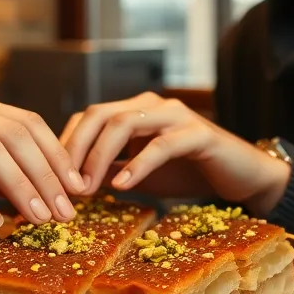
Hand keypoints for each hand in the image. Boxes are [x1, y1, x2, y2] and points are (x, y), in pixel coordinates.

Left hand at [59, 92, 289, 212]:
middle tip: (64, 184)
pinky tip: (122, 186)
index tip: (51, 177)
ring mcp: (175, 116)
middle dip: (76, 149)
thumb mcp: (140, 172)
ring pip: (124, 124)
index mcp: (136, 111)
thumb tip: (70, 183)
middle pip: (100, 114)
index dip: (67, 144)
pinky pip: (160, 145)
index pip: (89, 117)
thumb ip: (110, 170)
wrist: (242, 177)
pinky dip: (137, 165)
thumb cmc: (189, 172)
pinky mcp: (198, 134)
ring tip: (86, 187)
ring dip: (99, 157)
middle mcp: (152, 106)